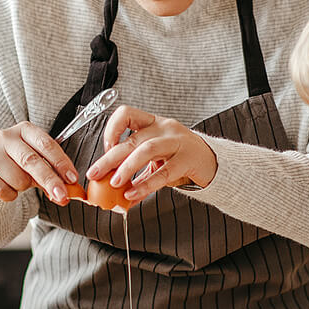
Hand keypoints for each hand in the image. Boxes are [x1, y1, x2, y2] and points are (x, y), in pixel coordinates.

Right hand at [0, 121, 79, 206]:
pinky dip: (9, 195)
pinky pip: (3, 190)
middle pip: (32, 161)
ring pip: (18, 179)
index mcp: (25, 130)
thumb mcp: (35, 163)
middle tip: (62, 196)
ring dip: (24, 188)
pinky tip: (6, 188)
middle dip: (50, 180)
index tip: (72, 178)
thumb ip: (52, 174)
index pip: (46, 144)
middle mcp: (6, 137)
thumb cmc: (15, 163)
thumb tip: (70, 192)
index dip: (61, 162)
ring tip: (18, 183)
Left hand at [83, 106, 218, 200]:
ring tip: (114, 183)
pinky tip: (133, 193)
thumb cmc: (180, 158)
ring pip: (147, 150)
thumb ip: (136, 171)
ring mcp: (177, 143)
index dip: (112, 129)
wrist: (212, 162)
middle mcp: (164, 129)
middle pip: (132, 140)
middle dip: (110, 158)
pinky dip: (146, 184)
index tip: (106, 148)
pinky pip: (164, 172)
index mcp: (153, 123)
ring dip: (127, 167)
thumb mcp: (157, 159)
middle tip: (95, 173)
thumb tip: (112, 191)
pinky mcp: (187, 160)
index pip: (127, 114)